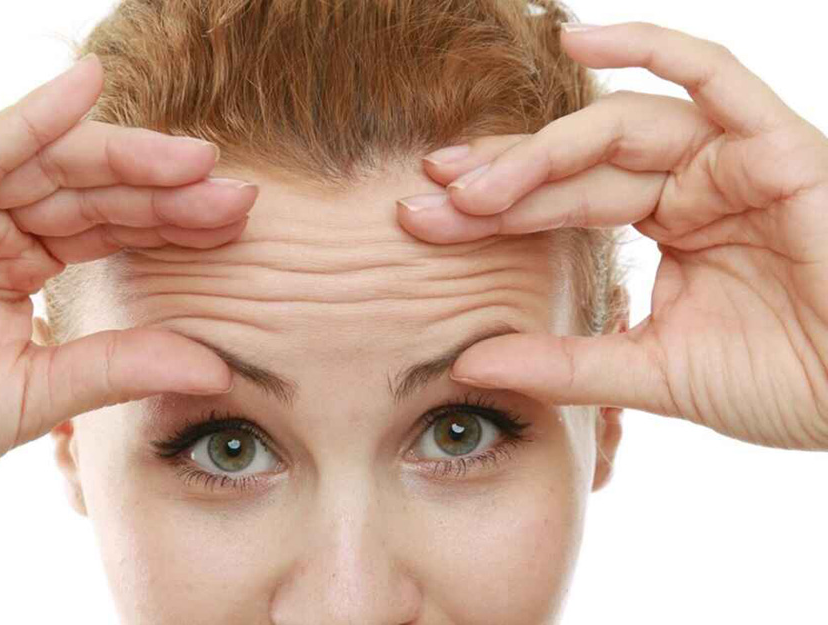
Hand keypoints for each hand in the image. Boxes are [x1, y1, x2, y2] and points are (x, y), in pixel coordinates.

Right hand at [0, 54, 255, 527]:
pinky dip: (30, 119)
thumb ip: (118, 368)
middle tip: (232, 190)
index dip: (174, 221)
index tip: (238, 219)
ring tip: (192, 156)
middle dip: (164, 189)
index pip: (112, 229)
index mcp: (21, 267)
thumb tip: (215, 366)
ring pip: (49, 166)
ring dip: (122, 155)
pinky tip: (84, 88)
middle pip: (93, 192)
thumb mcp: (36, 394)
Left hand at [396, 22, 827, 449]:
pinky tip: (580, 37)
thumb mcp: (651, 371)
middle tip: (424, 197)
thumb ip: (564, 364)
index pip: (560, 205)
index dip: (492, 211)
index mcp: (667, 226)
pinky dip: (650, 46)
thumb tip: (466, 362)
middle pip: (574, 166)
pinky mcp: (777, 145)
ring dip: (542, 149)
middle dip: (498, 181)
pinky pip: (713, 75)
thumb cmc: (787, 383)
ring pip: (619, 129)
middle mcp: (690, 184)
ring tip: (471, 179)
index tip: (421, 220)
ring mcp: (730, 160)